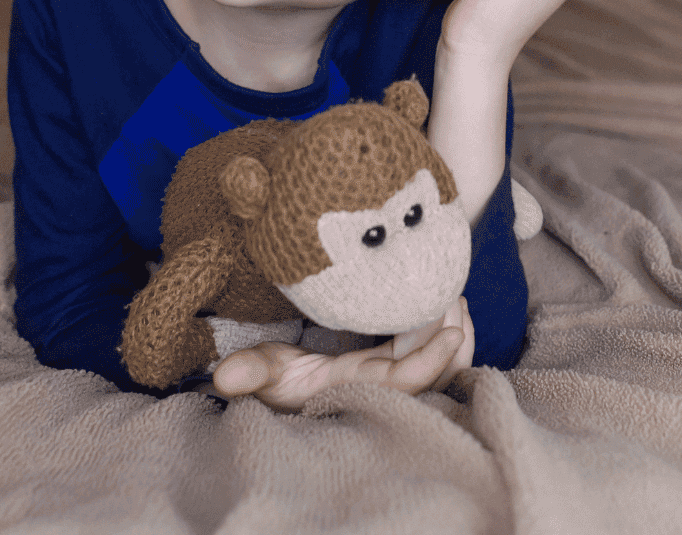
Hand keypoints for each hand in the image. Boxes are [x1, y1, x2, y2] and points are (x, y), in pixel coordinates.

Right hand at [209, 297, 474, 412]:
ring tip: (454, 294)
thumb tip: (226, 376)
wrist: (275, 388)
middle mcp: (381, 385)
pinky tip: (443, 302)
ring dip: (455, 331)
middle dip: (454, 335)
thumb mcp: (260, 372)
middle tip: (455, 292)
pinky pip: (433, 350)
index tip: (450, 331)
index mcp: (356, 386)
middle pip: (438, 371)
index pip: (405, 380)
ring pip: (444, 362)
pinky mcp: (395, 363)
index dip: (431, 361)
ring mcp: (391, 374)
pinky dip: (444, 330)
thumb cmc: (270, 380)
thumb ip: (248, 372)